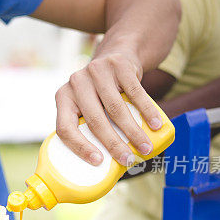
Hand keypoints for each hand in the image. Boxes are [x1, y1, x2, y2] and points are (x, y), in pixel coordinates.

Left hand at [55, 45, 163, 165]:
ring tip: (146, 148)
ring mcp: (96, 71)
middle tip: (128, 160)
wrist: (116, 55)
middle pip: (95, 121)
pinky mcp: (118, 65)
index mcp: (63, 97)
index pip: (65, 128)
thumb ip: (90, 125)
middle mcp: (76, 83)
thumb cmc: (101, 92)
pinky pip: (135, 93)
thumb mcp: (87, 105)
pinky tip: (156, 125)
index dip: (80, 147)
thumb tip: (107, 164)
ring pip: (116, 109)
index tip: (98, 161)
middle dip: (114, 145)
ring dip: (133, 132)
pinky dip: (147, 111)